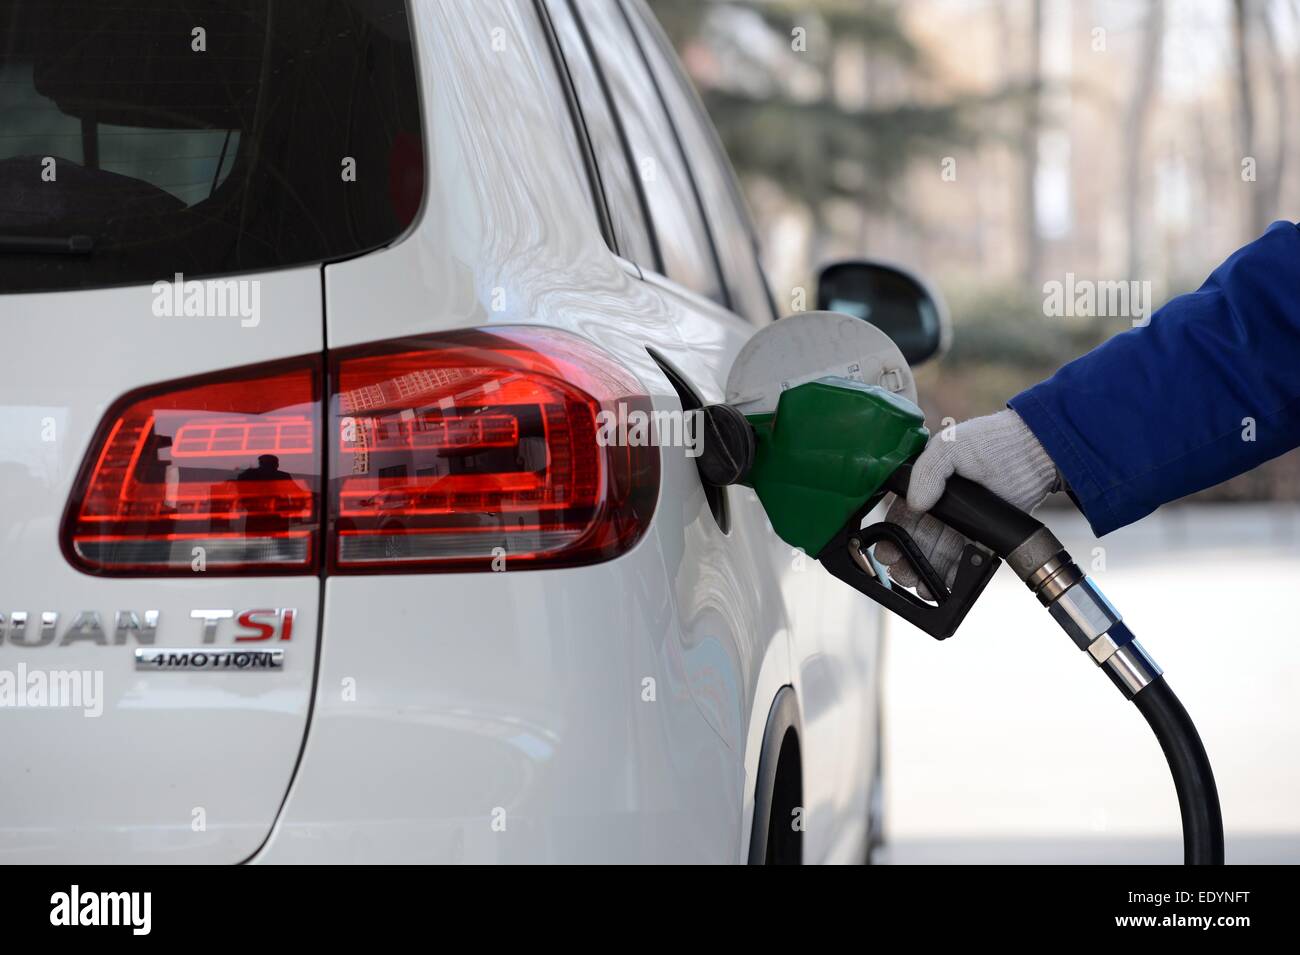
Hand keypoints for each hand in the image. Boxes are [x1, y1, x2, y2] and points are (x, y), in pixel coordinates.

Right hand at [873, 409, 1059, 596]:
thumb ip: (926, 472)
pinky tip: (944, 584)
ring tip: (921, 585)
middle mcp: (944, 505)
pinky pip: (968, 559)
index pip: (904, 515)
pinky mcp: (985, 535)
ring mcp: (965, 522)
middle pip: (918, 539)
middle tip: (902, 573)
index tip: (887, 551)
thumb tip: (914, 503)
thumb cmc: (991, 441)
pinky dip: (955, 574)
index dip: (893, 534)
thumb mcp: (950, 446)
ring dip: (927, 571)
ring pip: (939, 553)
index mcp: (928, 484)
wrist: (1034, 451)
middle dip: (907, 559)